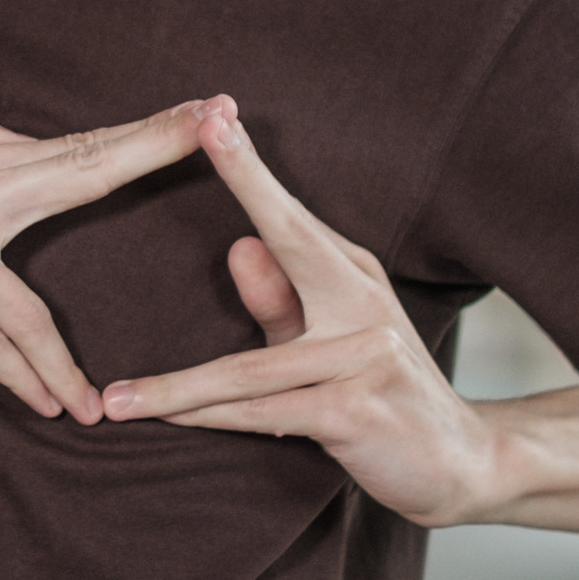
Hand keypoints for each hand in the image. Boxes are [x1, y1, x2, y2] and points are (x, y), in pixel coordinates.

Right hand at [0, 100, 220, 421]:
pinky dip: (21, 381)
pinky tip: (52, 409)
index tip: (208, 108)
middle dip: (154, 150)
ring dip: (67, 366)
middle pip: (80, 171)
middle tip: (223, 129)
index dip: (144, 127)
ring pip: (30, 305)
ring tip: (100, 406)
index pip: (74, 143)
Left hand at [98, 97, 497, 523]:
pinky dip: (210, 420)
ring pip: (249, 365)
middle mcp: (363, 302)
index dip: (252, 166)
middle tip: (206, 125)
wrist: (463, 463)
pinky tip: (166, 422)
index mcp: (353, 276)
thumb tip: (238, 245)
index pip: (292, 216)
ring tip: (115, 397)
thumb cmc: (381, 396)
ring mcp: (365, 355)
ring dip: (175, 387)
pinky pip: (265, 412)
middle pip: (292, 237)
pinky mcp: (356, 410)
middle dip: (249, 178)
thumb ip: (279, 302)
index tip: (214, 116)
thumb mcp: (327, 343)